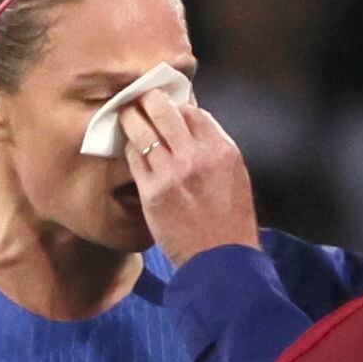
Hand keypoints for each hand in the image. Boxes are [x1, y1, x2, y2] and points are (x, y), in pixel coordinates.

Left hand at [120, 96, 259, 267]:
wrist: (221, 260)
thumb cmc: (231, 221)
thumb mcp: (236, 175)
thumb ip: (214, 148)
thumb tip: (191, 126)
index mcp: (222, 149)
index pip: (192, 110)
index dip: (176, 106)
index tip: (167, 109)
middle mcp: (197, 155)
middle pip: (162, 109)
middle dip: (147, 101)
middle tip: (139, 100)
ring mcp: (173, 173)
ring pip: (141, 129)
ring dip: (131, 118)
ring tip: (126, 116)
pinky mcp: (152, 192)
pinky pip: (133, 157)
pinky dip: (131, 148)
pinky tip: (131, 148)